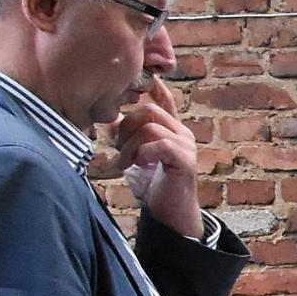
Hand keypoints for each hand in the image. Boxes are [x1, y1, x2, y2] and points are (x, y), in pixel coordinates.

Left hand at [93, 77, 202, 238]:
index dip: (153, 86)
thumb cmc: (153, 186)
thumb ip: (126, 137)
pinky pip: (160, 144)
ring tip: (126, 163)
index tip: (143, 80)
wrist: (169, 215)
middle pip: (149, 110)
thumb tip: (110, 119)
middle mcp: (182, 134)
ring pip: (151, 126)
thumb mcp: (134, 155)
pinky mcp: (186, 161)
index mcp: (171, 130)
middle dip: (126, 127)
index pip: (164, 99)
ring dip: (130, 145)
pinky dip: (143, 154)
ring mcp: (186, 146)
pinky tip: (139, 166)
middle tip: (119, 148)